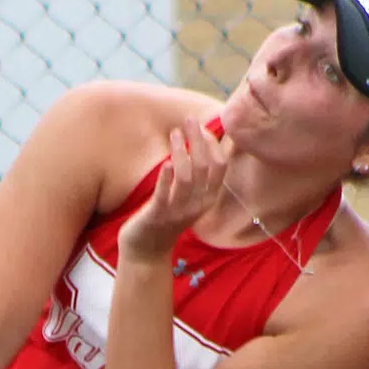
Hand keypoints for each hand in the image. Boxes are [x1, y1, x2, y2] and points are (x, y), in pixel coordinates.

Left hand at [116, 123, 230, 264]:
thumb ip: (196, 175)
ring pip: (186, 177)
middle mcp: (197, 204)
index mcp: (208, 198)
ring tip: (174, 133)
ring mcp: (178, 211)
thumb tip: (199, 142)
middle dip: (199, 140)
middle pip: (205, 166)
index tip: (202, 126)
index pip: (220, 166)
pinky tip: (166, 162)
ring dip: (181, 152)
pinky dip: (166, 177)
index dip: (213, 143)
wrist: (147, 249)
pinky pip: (164, 194)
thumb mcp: (189, 197)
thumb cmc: (167, 216)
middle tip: (188, 119)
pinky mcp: (157, 215)